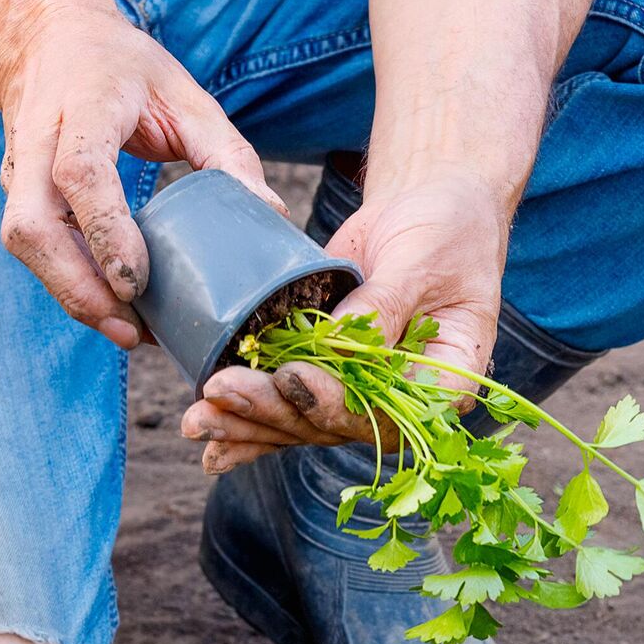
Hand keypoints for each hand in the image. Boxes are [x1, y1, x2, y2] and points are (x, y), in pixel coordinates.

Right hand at [0, 0, 284, 347]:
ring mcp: (17, 169)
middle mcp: (37, 140)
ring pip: (24, 243)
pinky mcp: (16, 194)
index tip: (135, 281)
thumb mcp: (185, 93)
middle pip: (32, 225)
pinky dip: (70, 284)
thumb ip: (226, 153)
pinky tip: (114, 310)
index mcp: (83, 105)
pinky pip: (35, 248)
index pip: (79, 173)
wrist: (45, 40)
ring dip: (70, 294)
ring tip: (128, 332)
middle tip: (129, 329)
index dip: (104, 230)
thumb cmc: (123, 68)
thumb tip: (269, 213)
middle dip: (75, 286)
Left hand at [180, 172, 511, 471]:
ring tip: (197, 420)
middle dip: (271, 412)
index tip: (291, 378)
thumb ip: (382, 305)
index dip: (335, 404)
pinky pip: (286, 400)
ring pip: (300, 420)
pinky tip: (209, 434)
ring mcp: (359, 388)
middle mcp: (398, 399)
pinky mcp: (325, 370)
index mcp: (442, 382)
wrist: (431, 209)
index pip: (386, 412)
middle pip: (330, 423)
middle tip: (219, 391)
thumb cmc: (447, 229)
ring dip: (247, 422)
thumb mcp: (423, 259)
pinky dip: (247, 420)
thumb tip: (336, 346)